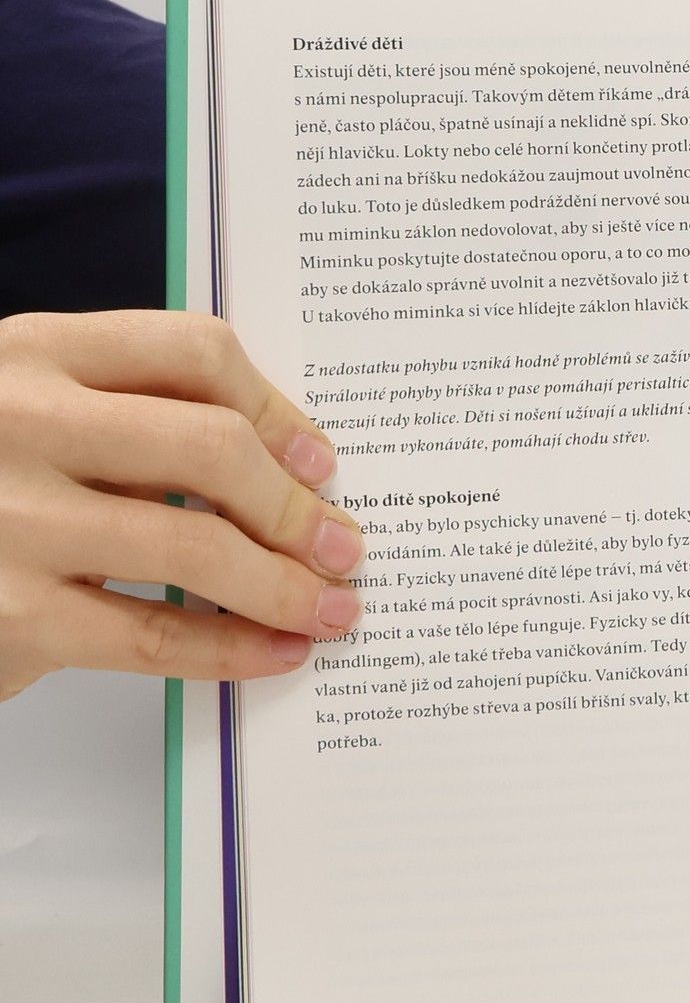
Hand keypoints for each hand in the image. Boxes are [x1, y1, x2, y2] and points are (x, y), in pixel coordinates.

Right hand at [0, 311, 363, 699]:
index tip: (321, 461)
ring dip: (285, 585)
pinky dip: (232, 648)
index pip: (192, 350)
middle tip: (344, 546)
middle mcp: (18, 422)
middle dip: (296, 506)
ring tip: (333, 607)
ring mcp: (10, 519)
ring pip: (194, 546)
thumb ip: (137, 415)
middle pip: (210, 447)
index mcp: (33, 353)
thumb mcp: (40, 415)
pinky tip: (278, 651)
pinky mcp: (9, 613)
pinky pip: (153, 637)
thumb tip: (294, 465)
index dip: (277, 409)